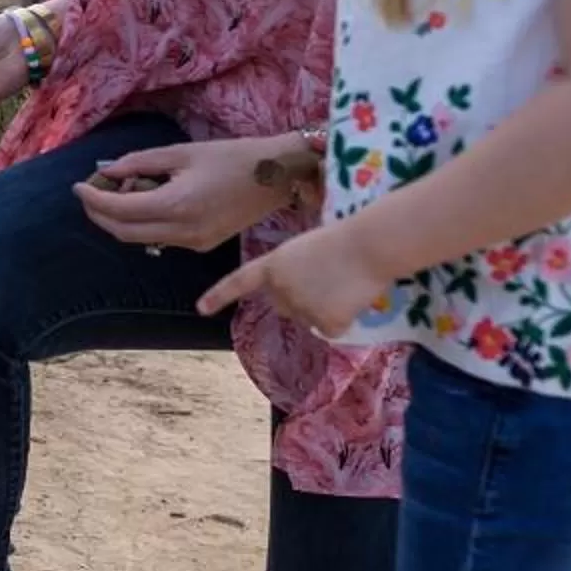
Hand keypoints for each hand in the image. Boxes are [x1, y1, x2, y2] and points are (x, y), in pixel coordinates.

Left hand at [73, 135, 300, 252]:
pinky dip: (143, 223)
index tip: (77, 185)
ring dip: (120, 219)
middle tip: (89, 191)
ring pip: (140, 238)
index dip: (93, 199)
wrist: (276, 177)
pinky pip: (160, 238)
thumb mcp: (181, 153)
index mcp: (177, 206)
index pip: (119, 211)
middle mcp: (183, 232)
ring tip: (118, 191)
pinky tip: (144, 200)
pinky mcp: (201, 245)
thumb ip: (140, 163)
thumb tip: (107, 171)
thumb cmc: (231, 156)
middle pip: (124, 233)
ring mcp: (193, 243)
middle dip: (100, 214)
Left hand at [198, 221, 394, 337]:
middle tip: (327, 279)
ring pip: (309, 319)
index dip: (219, 295)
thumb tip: (296, 301)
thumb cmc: (344, 240)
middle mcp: (280, 288)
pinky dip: (343, 319)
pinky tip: (351, 299)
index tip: (201, 309)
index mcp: (273, 264)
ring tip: (342, 284)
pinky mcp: (324, 322)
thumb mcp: (304, 250)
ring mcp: (300, 307)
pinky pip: (331, 330)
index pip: (239, 281)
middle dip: (300, 299)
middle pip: (283, 307)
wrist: (369, 244)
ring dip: (324, 308)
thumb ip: (290, 273)